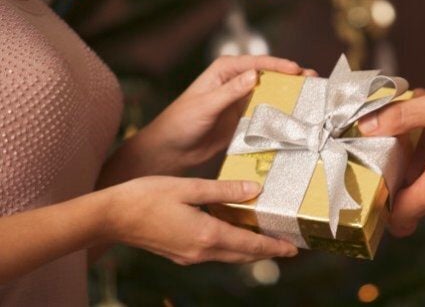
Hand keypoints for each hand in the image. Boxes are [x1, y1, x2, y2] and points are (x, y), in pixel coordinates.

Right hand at [103, 176, 297, 263]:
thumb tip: (254, 189)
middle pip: (243, 255)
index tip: (293, 248)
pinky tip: (233, 235)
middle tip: (287, 246)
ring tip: (266, 241)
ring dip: (249, 250)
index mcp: (207, 234)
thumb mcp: (188, 187)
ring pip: (229, 256)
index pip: (250, 245)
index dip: (273, 247)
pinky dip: (230, 247)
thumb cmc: (146, 196)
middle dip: (267, 252)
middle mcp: (201, 251)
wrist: (111, 217)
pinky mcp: (179, 254)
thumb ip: (223, 191)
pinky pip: (214, 253)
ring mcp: (189, 256)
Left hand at [120, 55, 315, 175]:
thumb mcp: (205, 105)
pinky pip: (265, 114)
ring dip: (289, 97)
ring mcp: (241, 102)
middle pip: (269, 77)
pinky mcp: (243, 120)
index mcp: (224, 71)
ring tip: (312, 100)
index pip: (256, 64)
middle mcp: (235, 83)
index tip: (297, 71)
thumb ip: (230, 91)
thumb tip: (255, 75)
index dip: (278, 66)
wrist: (170, 150)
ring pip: (270, 95)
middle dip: (291, 79)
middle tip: (313, 82)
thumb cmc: (180, 123)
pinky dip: (280, 116)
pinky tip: (295, 121)